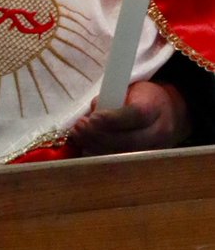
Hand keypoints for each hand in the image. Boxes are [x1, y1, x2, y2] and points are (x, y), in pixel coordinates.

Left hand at [69, 79, 190, 155]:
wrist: (171, 113)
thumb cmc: (144, 96)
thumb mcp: (131, 87)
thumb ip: (112, 96)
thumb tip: (93, 110)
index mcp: (156, 107)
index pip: (137, 115)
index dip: (113, 119)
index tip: (92, 118)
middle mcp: (159, 132)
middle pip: (128, 140)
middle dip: (99, 135)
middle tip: (78, 127)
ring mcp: (154, 150)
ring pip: (123, 154)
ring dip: (96, 146)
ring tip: (78, 135)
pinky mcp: (146, 162)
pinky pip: (121, 161)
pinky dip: (101, 154)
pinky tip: (86, 145)